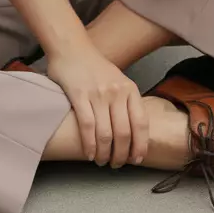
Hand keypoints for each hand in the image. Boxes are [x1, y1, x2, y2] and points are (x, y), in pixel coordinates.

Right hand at [46, 42, 148, 167]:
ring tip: (101, 161)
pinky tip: (89, 154)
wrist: (72, 48)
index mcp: (130, 89)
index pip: (141, 123)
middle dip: (121, 155)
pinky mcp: (79, 96)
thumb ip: (126, 101)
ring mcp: (98, 94)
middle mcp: (117, 92)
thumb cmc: (95, 67)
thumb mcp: (118, 80)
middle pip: (124, 133)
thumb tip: (132, 131)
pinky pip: (87, 127)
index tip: (137, 159)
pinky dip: (89, 145)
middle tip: (116, 164)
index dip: (141, 145)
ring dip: (104, 154)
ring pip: (106, 134)